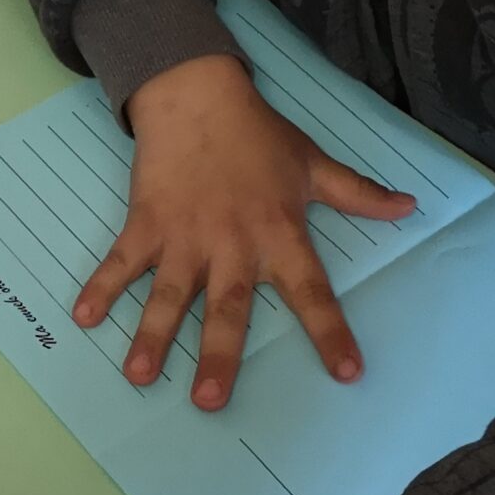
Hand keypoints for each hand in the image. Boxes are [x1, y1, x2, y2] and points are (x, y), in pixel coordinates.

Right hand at [80, 55, 415, 410]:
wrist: (196, 93)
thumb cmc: (258, 134)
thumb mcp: (313, 164)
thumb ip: (358, 194)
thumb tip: (410, 207)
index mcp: (278, 233)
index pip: (312, 291)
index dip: (330, 332)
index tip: (347, 373)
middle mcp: (231, 243)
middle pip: (226, 308)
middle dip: (218, 355)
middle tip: (209, 401)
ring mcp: (184, 236)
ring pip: (168, 295)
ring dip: (152, 335)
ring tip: (139, 375)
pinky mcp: (146, 223)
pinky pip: (121, 261)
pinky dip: (101, 287)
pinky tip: (84, 317)